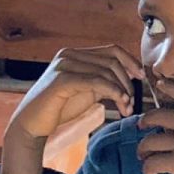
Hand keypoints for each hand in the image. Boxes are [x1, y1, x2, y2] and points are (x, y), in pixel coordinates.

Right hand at [2, 45, 140, 173]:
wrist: (32, 124)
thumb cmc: (60, 107)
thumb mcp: (88, 89)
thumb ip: (105, 79)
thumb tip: (132, 74)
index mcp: (76, 53)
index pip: (112, 50)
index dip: (130, 62)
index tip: (142, 77)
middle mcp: (69, 54)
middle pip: (112, 61)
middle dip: (127, 82)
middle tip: (132, 102)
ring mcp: (64, 65)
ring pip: (106, 72)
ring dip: (122, 91)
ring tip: (127, 108)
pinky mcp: (61, 80)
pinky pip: (96, 81)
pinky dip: (113, 91)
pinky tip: (121, 102)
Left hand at [137, 81, 173, 173]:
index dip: (169, 87)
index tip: (161, 84)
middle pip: (157, 116)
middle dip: (146, 120)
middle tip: (142, 126)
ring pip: (150, 141)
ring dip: (143, 149)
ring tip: (143, 155)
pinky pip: (153, 163)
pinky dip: (147, 168)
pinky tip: (150, 173)